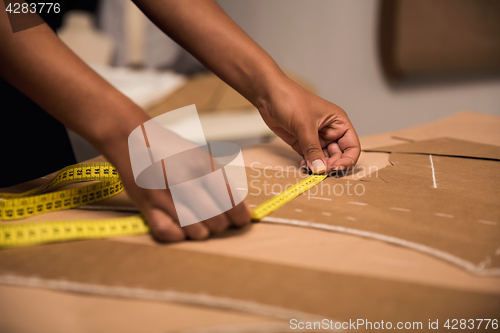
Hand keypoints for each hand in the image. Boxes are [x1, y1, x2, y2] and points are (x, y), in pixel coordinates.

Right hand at [100, 120, 251, 241]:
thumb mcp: (200, 156)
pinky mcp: (146, 204)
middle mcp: (185, 179)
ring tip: (202, 225)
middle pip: (216, 219)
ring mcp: (164, 193)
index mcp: (203, 165)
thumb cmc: (170, 148)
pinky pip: (168, 232)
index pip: (231, 201)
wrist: (131, 138)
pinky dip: (178, 235)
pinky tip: (182, 228)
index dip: (241, 217)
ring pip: (195, 230)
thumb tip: (243, 208)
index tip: (242, 221)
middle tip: (219, 221)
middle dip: (222, 225)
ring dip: (202, 232)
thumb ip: (222, 181)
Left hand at [258, 78, 360, 173]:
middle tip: (321, 171)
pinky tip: (303, 166)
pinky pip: (310, 158)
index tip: (336, 168)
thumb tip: (320, 169)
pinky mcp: (302, 142)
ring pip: (324, 159)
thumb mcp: (304, 125)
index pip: (352, 146)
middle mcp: (330, 131)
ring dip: (319, 166)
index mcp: (338, 122)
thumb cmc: (291, 100)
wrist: (269, 94)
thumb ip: (312, 149)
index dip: (347, 160)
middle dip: (331, 165)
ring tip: (311, 169)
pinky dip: (308, 164)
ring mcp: (316, 138)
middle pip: (339, 156)